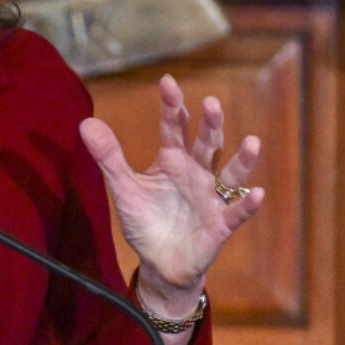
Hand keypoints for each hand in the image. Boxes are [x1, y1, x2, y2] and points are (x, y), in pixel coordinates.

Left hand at [78, 74, 263, 303]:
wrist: (158, 263)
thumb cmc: (145, 221)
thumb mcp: (123, 188)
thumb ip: (109, 157)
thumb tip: (86, 123)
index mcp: (172, 160)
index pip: (173, 128)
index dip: (171, 106)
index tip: (167, 82)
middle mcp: (196, 173)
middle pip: (205, 144)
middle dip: (209, 125)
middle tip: (211, 103)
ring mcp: (211, 198)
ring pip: (231, 174)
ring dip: (243, 160)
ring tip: (252, 142)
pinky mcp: (220, 225)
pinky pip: (236, 212)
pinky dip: (247, 204)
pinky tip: (258, 193)